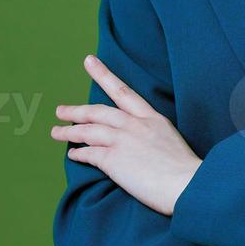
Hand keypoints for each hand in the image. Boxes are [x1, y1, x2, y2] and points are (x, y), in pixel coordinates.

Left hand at [51, 55, 202, 216]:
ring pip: (88, 130)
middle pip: (98, 111)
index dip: (103, 75)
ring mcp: (123, 140)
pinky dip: (78, 153)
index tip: (89, 61)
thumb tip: (140, 143)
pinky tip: (72, 154)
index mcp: (152, 118)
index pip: (123, 91)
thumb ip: (152, 136)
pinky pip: (89, 153)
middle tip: (61, 109)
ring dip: (69, 131)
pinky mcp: (114, 159)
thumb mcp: (170, 141)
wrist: (188, 184)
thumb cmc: (186, 170)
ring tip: (56, 131)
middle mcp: (135, 124)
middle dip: (76, 110)